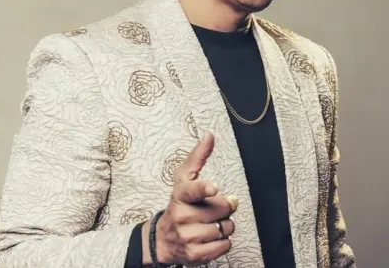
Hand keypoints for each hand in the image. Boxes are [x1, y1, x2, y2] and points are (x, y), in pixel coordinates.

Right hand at [142, 131, 238, 266]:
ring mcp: (187, 236)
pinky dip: (223, 242)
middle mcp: (181, 215)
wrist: (163, 239)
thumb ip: (198, 157)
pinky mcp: (195, 254)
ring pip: (226, 228)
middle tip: (211, 209)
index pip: (193, 190)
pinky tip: (210, 238)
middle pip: (222, 209)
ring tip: (210, 224)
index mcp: (180, 194)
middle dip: (223, 208)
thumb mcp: (184, 180)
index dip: (205, 188)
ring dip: (224, 226)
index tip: (213, 188)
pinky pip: (225, 245)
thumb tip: (209, 135)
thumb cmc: (179, 204)